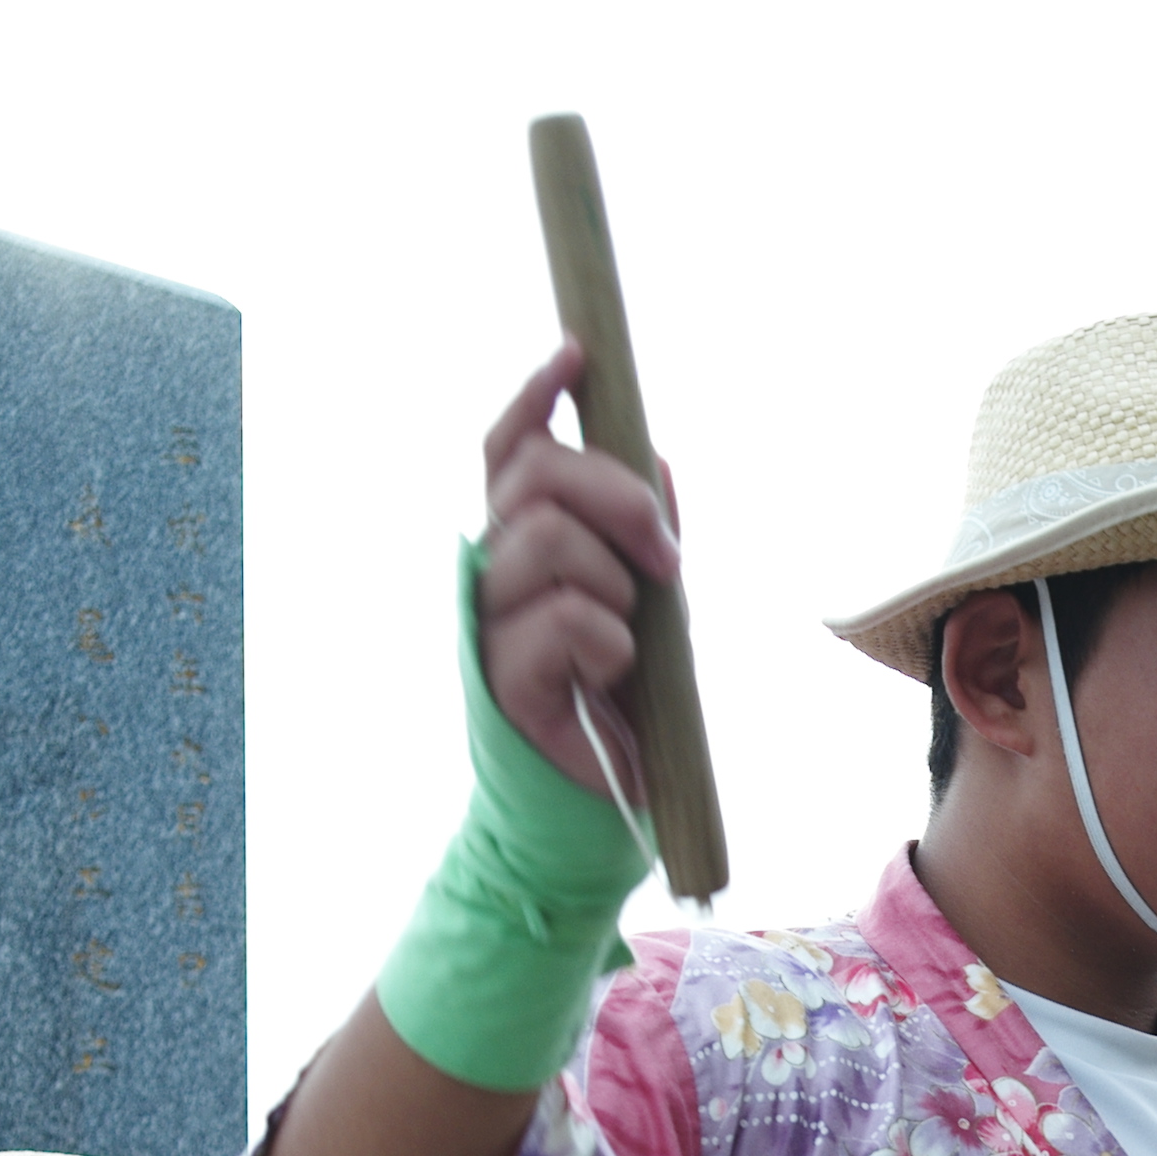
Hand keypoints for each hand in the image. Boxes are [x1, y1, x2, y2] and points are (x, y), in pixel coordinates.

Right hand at [477, 346, 681, 805]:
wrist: (604, 801)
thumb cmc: (627, 697)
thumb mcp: (652, 597)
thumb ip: (642, 530)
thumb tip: (654, 456)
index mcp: (520, 542)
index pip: (508, 449)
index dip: (536, 396)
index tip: (578, 354)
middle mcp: (491, 569)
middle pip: (537, 476)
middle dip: (619, 496)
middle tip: (668, 557)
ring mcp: (488, 620)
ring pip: (549, 539)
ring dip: (615, 582)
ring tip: (628, 636)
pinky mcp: (501, 675)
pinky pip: (567, 618)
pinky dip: (612, 641)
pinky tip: (612, 676)